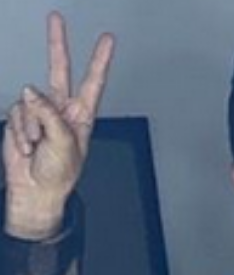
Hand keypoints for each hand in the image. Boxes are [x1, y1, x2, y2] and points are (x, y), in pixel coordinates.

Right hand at [4, 12, 113, 239]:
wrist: (36, 190)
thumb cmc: (59, 173)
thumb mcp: (64, 145)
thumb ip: (49, 115)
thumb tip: (30, 91)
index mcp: (82, 115)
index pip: (93, 82)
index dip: (100, 60)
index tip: (108, 39)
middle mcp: (61, 109)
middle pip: (59, 69)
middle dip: (57, 43)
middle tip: (56, 17)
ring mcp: (39, 112)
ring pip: (30, 102)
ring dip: (31, 128)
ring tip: (38, 147)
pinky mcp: (20, 118)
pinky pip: (16, 115)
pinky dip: (19, 133)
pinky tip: (27, 147)